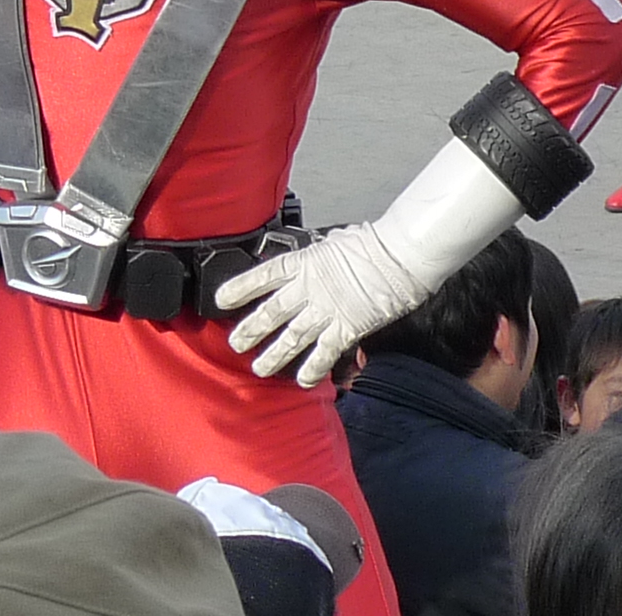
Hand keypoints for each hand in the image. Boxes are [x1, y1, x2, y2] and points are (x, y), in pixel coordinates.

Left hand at [217, 223, 432, 386]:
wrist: (399, 256)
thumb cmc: (375, 243)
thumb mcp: (338, 240)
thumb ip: (324, 251)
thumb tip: (326, 249)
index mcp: (305, 263)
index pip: (264, 277)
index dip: (241, 288)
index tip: (222, 299)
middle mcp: (309, 289)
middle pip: (271, 313)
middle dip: (251, 330)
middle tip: (235, 344)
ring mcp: (325, 310)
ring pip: (292, 338)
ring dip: (274, 355)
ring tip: (260, 368)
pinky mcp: (345, 328)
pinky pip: (323, 354)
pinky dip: (312, 369)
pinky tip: (302, 381)